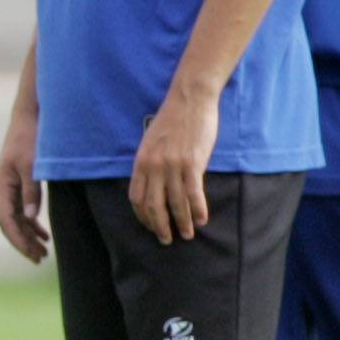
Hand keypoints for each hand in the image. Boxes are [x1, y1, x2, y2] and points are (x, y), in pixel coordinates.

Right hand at [0, 109, 47, 263]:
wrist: (28, 117)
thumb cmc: (30, 139)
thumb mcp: (32, 166)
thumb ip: (31, 192)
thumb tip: (32, 217)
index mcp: (2, 187)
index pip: (7, 221)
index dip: (19, 240)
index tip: (32, 254)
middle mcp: (2, 190)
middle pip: (10, 224)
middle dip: (23, 243)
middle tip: (39, 259)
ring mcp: (9, 188)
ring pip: (16, 219)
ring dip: (28, 236)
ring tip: (43, 253)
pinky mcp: (18, 184)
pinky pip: (22, 210)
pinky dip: (32, 224)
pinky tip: (44, 234)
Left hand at [130, 83, 217, 243]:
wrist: (190, 99)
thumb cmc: (173, 120)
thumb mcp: (151, 142)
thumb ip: (150, 163)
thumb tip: (154, 185)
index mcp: (141, 161)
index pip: (136, 197)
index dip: (143, 216)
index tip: (151, 226)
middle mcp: (154, 166)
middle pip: (153, 206)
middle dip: (160, 226)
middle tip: (166, 239)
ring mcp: (172, 165)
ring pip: (175, 204)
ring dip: (182, 223)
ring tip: (188, 234)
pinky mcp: (192, 163)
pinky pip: (194, 194)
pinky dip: (198, 210)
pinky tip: (202, 219)